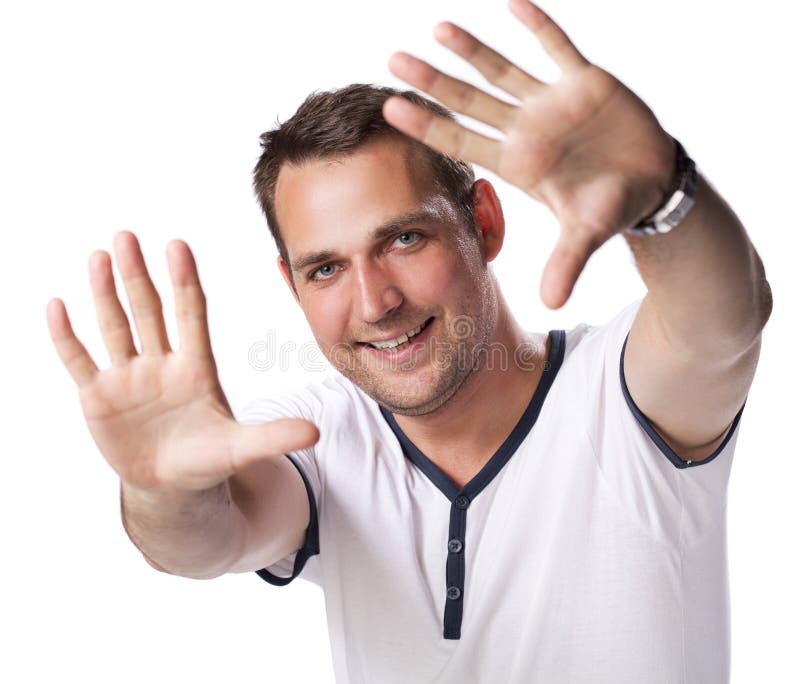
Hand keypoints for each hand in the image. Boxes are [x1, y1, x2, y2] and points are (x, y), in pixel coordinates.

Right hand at [47, 231, 318, 492]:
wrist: (172, 485)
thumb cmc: (207, 459)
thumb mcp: (240, 449)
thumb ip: (273, 437)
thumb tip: (315, 432)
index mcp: (196, 368)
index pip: (190, 315)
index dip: (184, 282)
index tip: (178, 246)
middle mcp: (161, 364)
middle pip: (149, 311)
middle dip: (137, 276)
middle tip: (127, 236)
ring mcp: (128, 378)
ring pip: (114, 327)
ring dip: (104, 294)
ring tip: (98, 255)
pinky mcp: (99, 397)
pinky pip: (79, 361)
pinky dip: (67, 336)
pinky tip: (57, 306)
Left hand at [383, 0, 676, 308]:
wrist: (647, 182)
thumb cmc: (609, 206)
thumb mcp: (587, 233)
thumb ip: (567, 262)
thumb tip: (553, 304)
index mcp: (519, 164)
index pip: (463, 142)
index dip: (428, 127)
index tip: (391, 109)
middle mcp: (526, 129)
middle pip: (471, 102)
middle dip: (434, 83)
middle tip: (394, 61)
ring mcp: (552, 102)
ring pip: (504, 70)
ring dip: (472, 50)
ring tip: (437, 29)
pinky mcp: (586, 81)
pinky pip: (558, 47)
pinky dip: (538, 26)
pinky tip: (512, 3)